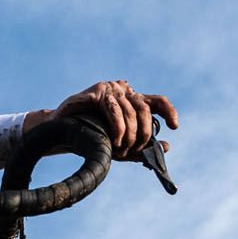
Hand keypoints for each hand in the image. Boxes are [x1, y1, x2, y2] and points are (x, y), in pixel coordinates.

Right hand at [30, 80, 178, 158]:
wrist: (63, 135)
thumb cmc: (92, 139)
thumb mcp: (121, 147)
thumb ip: (142, 148)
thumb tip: (167, 146)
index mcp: (133, 102)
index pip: (157, 101)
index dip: (169, 112)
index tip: (174, 127)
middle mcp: (125, 92)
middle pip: (146, 109)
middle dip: (143, 133)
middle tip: (134, 149)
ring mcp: (112, 89)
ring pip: (132, 111)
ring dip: (129, 135)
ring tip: (120, 149)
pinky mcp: (99, 91)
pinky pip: (115, 109)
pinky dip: (118, 127)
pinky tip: (115, 140)